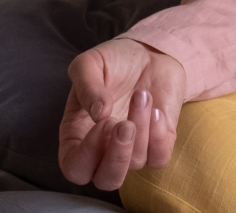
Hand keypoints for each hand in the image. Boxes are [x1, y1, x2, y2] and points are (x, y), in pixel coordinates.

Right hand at [58, 38, 186, 191]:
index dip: (87, 155)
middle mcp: (103, 148)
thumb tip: (98, 112)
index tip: (103, 123)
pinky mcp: (157, 142)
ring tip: (142, 94)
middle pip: (106, 180)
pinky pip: (160, 158)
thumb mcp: (89, 63)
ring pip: (136, 162)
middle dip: (117, 156)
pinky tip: (156, 109)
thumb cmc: (113, 62)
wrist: (149, 54)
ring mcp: (132, 148)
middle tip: (124, 124)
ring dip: (141, 126)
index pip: (75, 168)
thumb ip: (86, 86)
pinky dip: (159, 136)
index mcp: (77, 136)